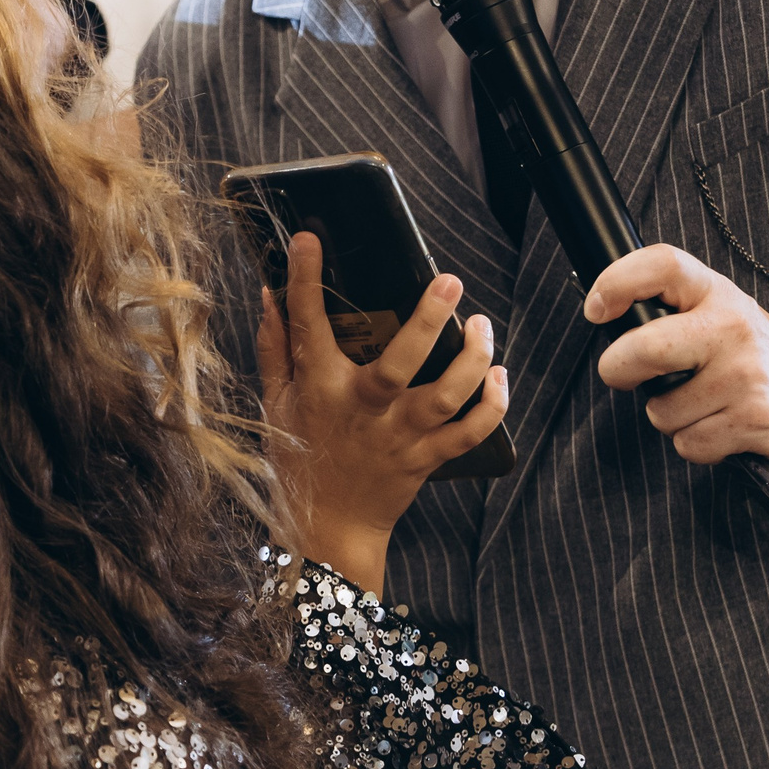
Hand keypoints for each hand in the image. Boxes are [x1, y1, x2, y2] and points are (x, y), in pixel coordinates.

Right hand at [258, 231, 507, 591]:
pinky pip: (469, 432)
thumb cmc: (298, 459)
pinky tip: (499, 376)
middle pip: (400, 362)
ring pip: (445, 395)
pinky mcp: (426, 459)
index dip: (305, 279)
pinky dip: (491, 405)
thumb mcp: (276, 402)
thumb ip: (275, 348)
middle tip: (450, 281)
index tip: (309, 240)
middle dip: (428, 319)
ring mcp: (399, 436)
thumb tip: (269, 294)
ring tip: (482, 325)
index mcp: (320, 389)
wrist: (327, 528)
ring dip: (472, 358)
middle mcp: (363, 411)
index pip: (308, 325)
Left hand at [586, 244, 768, 476]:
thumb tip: (603, 317)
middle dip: (619, 370)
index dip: (617, 282)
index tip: (596, 310)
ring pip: (662, 410)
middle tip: (625, 374)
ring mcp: (748, 374)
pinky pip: (690, 443)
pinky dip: (697, 444)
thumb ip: (668, 309)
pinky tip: (722, 427)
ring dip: (670, 416)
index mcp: (716, 292)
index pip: (662, 265)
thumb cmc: (748, 353)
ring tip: (703, 404)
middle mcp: (734, 327)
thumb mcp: (715, 312)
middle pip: (646, 348)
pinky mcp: (758, 420)